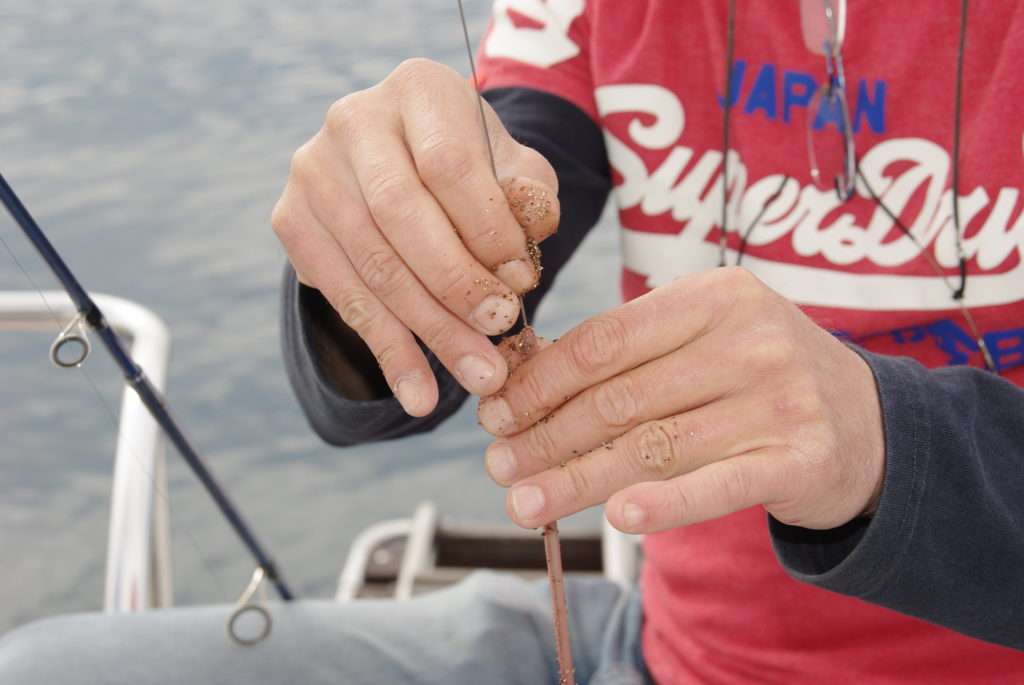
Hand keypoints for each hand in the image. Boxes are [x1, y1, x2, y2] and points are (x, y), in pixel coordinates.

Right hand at [272, 58, 558, 415]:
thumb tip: (525, 241)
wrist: (403, 166)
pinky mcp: (291, 220)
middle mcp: (354, 120)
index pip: (448, 164)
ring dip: (428, 332)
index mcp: (418, 90)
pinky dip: (388, 352)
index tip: (522, 283)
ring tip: (477, 376)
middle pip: (401, 216)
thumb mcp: (513, 169)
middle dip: (456, 288)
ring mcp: (313, 171)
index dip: (486, 230)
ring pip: (373, 265)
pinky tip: (420, 392)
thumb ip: (529, 195)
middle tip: (500, 337)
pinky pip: (344, 297)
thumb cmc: (472, 169)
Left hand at [477, 267, 885, 533]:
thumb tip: (524, 383)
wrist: (868, 422)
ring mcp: (781, 400)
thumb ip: (631, 354)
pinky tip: (616, 517)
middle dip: (548, 434)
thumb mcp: (705, 340)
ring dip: (578, 478)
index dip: (542, 380)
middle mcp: (751, 340)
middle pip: (622, 397)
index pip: (607, 340)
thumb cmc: (759, 376)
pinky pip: (717, 485)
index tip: (496, 411)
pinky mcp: (802, 460)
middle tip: (498, 463)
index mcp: (715, 297)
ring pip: (654, 446)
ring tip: (524, 501)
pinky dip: (664, 504)